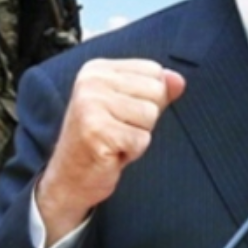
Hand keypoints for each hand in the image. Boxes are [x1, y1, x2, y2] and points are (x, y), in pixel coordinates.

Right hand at [36, 59, 185, 244]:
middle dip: (145, 118)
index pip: (154, 70)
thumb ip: (156, 90)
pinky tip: (111, 152)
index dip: (149, 97)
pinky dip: (132, 151)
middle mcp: (91, 81)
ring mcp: (91, 104)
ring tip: (115, 140)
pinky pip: (142, 139)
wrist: (69, 179)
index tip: (122, 112)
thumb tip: (178, 81)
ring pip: (151, 114)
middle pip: (156, 91)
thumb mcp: (129, 106)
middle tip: (119, 129)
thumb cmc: (101, 140)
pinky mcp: (96, 130)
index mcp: (98, 69)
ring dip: (139, 135)